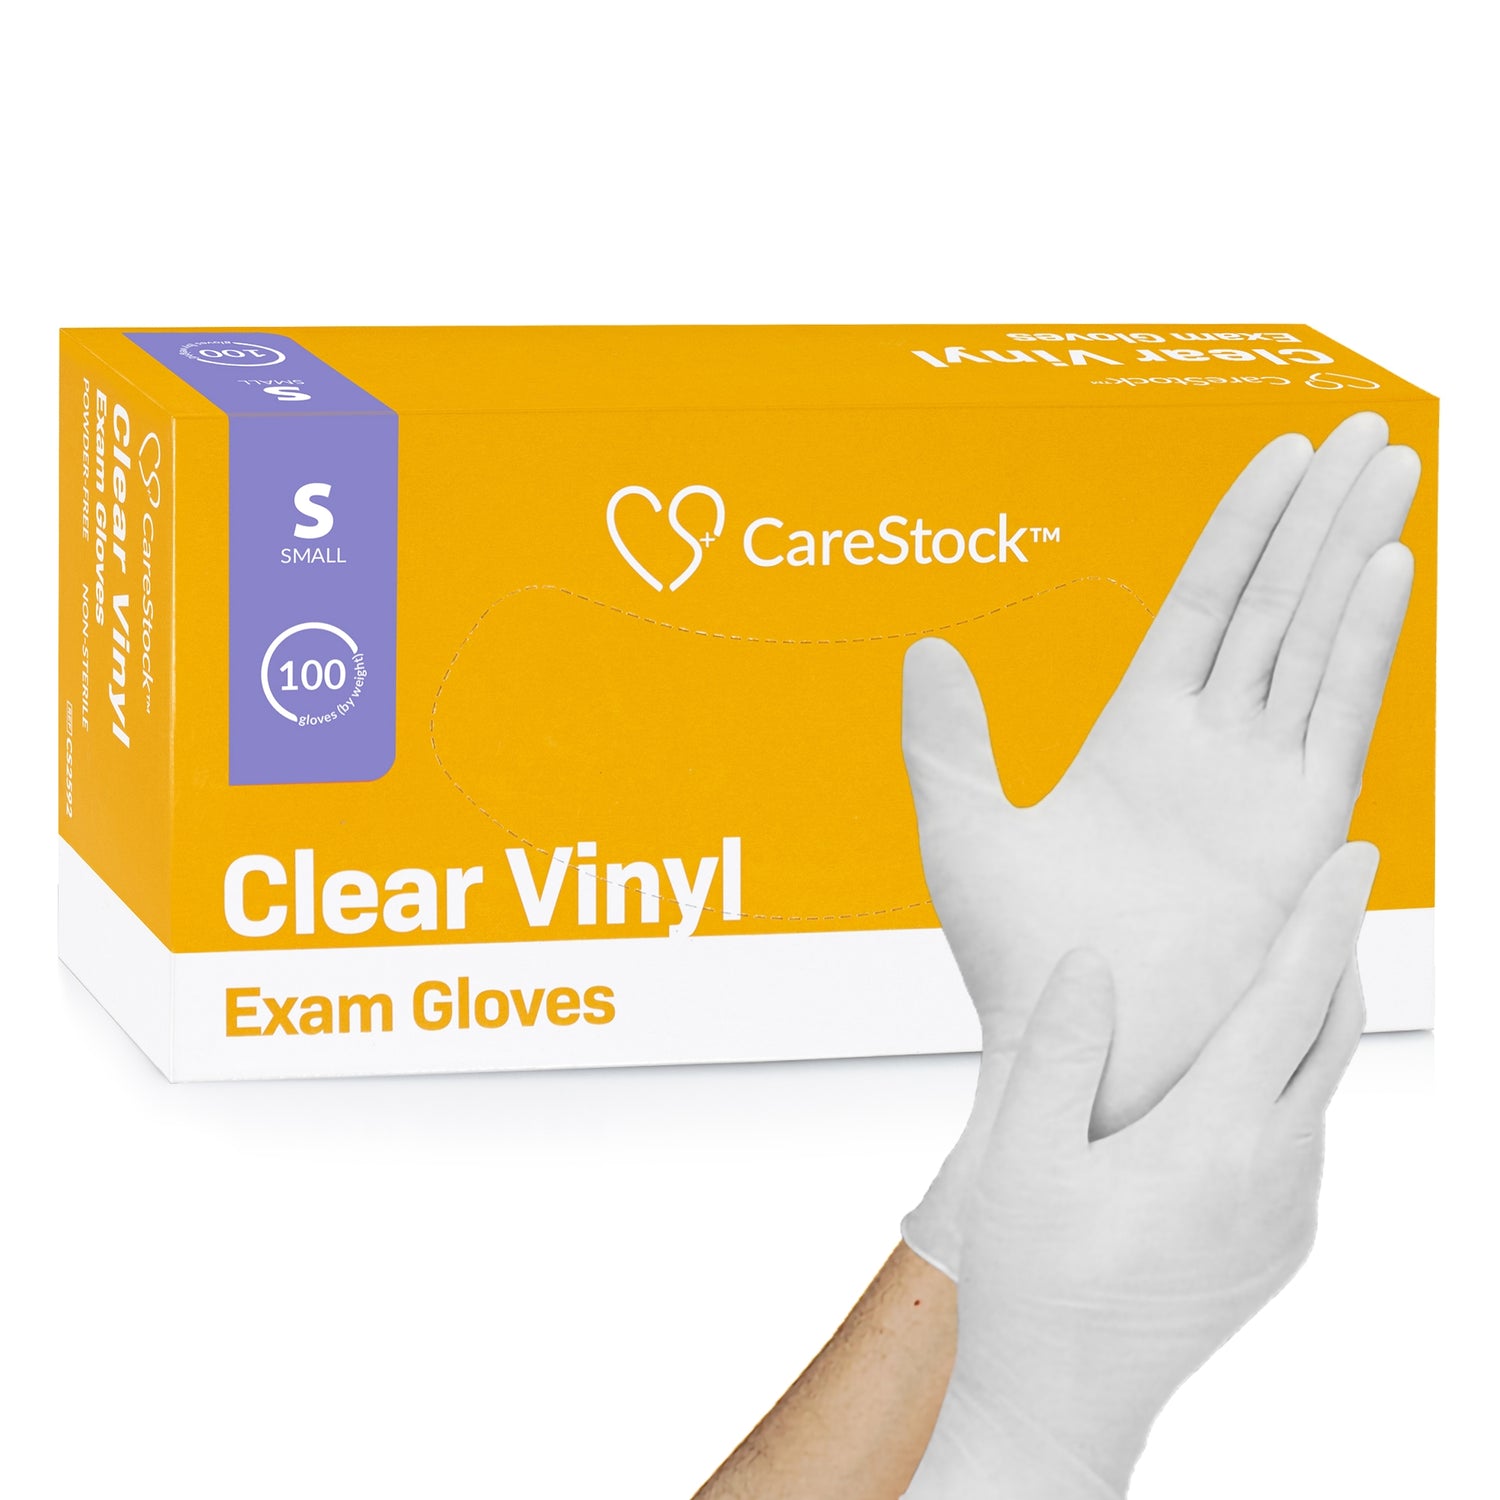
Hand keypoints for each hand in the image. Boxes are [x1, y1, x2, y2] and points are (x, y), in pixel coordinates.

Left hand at [902, 412, 1415, 1275]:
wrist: (1087, 1048)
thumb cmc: (1021, 959)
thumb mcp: (963, 831)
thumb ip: (946, 739)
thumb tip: (924, 648)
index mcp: (1138, 734)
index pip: (1204, 604)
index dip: (1242, 529)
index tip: (1280, 455)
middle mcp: (1212, 746)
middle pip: (1274, 603)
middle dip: (1318, 517)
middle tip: (1366, 430)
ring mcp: (1265, 781)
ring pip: (1318, 640)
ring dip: (1353, 555)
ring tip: (1392, 467)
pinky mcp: (1304, 827)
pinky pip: (1341, 713)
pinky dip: (1364, 640)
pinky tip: (1385, 568)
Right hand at [906, 845, 1374, 1498]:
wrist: (1064, 1398)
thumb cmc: (1033, 1277)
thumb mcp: (1023, 1155)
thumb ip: (1059, 1048)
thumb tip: (1091, 959)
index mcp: (1211, 1141)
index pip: (1286, 1002)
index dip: (1322, 921)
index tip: (1356, 857)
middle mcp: (1272, 1174)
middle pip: (1328, 1036)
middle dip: (1334, 955)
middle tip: (1325, 888)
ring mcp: (1287, 1214)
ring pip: (1317, 1089)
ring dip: (1306, 1021)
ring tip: (1269, 967)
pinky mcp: (1282, 1242)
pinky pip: (1302, 1138)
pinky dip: (1288, 1083)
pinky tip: (1238, 1072)